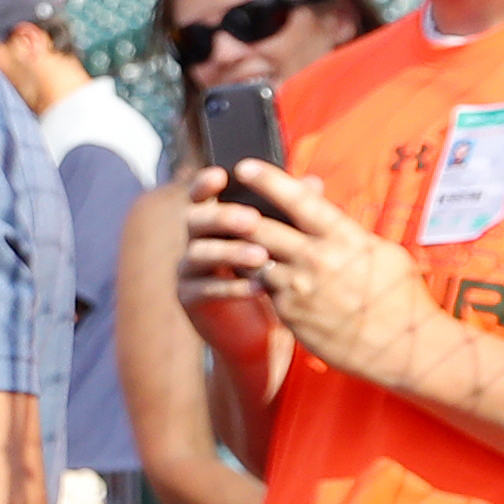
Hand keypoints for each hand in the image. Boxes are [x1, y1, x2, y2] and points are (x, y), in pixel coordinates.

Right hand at [171, 171, 280, 348]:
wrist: (260, 328)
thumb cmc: (268, 273)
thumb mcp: (282, 241)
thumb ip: (291, 211)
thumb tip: (313, 182)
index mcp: (214, 220)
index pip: (202, 195)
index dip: (205, 183)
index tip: (221, 175)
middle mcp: (196, 240)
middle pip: (195, 220)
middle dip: (223, 217)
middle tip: (252, 219)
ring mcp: (189, 269)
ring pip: (199, 254)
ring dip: (230, 252)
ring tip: (260, 256)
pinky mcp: (190, 298)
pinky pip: (204, 289)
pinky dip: (230, 287)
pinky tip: (257, 287)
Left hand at [184, 165, 431, 385]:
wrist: (402, 349)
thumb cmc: (399, 297)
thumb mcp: (382, 252)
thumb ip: (346, 229)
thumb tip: (321, 207)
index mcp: (343, 238)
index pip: (299, 200)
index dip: (268, 180)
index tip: (246, 166)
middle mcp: (316, 259)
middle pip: (261, 227)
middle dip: (237, 212)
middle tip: (220, 201)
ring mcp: (299, 288)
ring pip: (255, 258)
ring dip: (243, 248)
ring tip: (231, 238)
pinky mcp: (290, 313)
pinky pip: (264, 288)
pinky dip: (258, 278)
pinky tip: (255, 273)